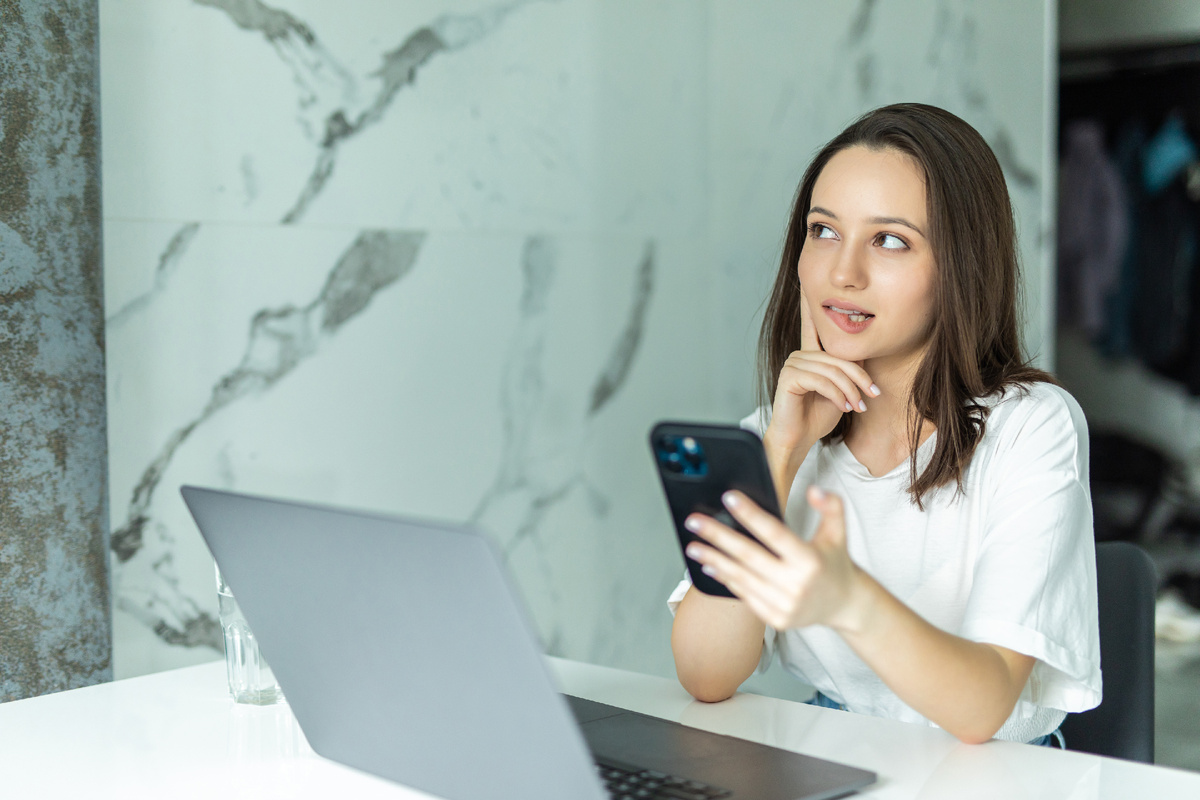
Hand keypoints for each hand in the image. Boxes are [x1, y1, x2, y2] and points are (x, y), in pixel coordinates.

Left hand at [683, 487, 866, 633]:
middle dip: (718, 537)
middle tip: (694, 521)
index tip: (728, 498)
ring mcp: (785, 604)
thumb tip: (814, 490)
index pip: (774, 533)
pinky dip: (726, 580)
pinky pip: (745, 596)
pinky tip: (710, 566)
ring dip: (714, 560)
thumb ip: (831, 506)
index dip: (750, 514)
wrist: (844, 605)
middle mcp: (796, 584)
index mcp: (810, 560)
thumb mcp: (839, 532)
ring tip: (693, 546)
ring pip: (742, 578)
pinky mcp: (776, 618)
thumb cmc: (835, 563)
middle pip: (749, 556)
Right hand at [764, 286, 878, 455]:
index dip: (811, 305)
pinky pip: (821, 380)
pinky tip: (843, 407)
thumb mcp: (842, 390)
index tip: (810, 285)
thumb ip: (849, 371)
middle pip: (838, 356)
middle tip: (872, 396)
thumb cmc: (819, 415)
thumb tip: (865, 356)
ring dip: (850, 390)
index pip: (814, 326)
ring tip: (858, 406)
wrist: (799, 439)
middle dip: (859, 378)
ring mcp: (792, 364)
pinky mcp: (789, 377)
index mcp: (811, 354)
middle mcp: (800, 354)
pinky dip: (837, 395)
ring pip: (832, 369)